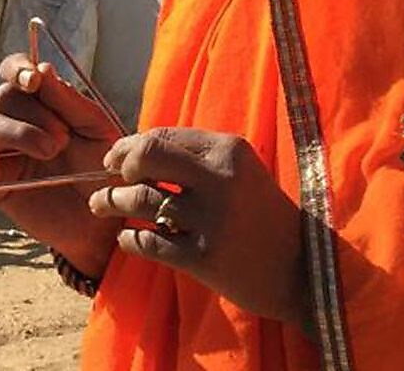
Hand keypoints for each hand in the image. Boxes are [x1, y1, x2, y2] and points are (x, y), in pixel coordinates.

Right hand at [0, 54, 122, 277]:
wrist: (102, 221)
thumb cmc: (103, 171)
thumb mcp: (95, 129)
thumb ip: (69, 101)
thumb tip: (41, 68)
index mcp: (44, 101)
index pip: (17, 70)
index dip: (17, 68)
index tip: (33, 79)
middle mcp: (20, 120)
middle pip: (5, 96)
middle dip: (33, 111)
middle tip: (63, 137)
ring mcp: (4, 148)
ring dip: (20, 131)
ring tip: (51, 151)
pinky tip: (16, 161)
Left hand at [89, 128, 309, 329]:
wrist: (302, 268)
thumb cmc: (263, 215)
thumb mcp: (240, 172)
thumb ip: (198, 159)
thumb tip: (139, 152)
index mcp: (229, 149)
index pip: (162, 135)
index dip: (130, 145)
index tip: (116, 157)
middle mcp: (219, 178)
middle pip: (146, 156)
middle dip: (117, 164)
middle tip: (107, 176)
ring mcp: (211, 219)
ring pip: (140, 199)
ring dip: (111, 201)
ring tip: (101, 204)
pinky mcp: (202, 257)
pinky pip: (148, 241)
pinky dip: (129, 238)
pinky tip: (127, 237)